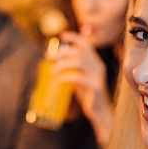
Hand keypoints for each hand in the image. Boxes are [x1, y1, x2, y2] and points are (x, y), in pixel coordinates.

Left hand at [51, 31, 113, 145]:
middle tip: (48, 57)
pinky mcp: (95, 86)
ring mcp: (97, 76)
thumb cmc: (88, 94)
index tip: (61, 35)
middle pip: (79, 51)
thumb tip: (55, 58)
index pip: (86, 44)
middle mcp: (98, 66)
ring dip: (62, 64)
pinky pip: (78, 77)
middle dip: (62, 52)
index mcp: (95, 62)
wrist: (99, 112)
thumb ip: (72, 68)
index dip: (74, 38)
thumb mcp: (79, 78)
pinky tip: (57, 81)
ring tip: (52, 71)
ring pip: (79, 61)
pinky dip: (65, 77)